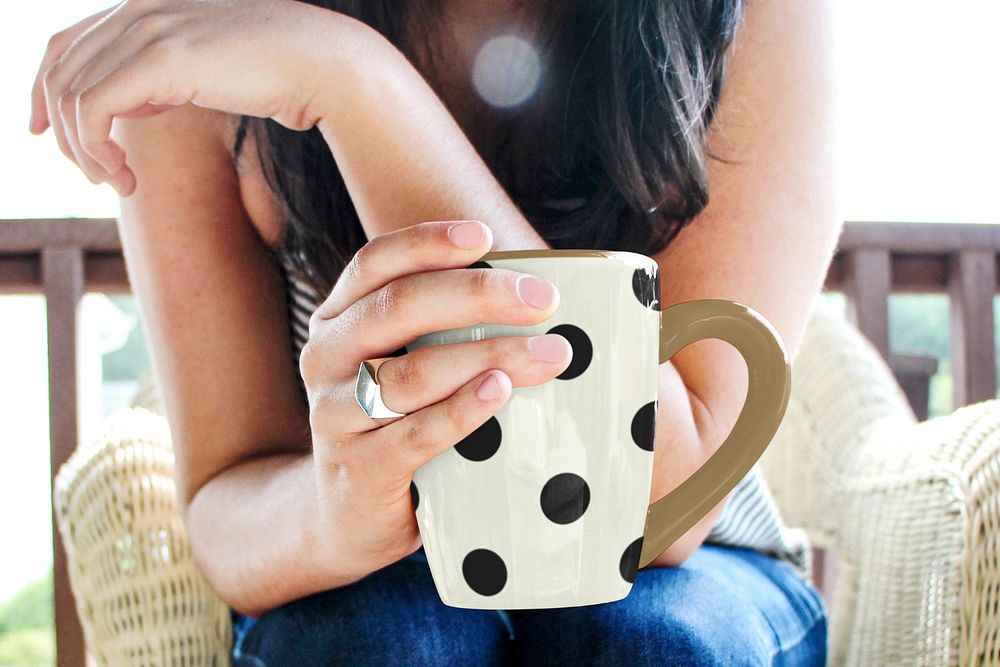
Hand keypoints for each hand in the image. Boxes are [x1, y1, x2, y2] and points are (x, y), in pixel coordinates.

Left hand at [28, 0, 361, 195]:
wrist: (326, 64)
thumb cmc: (282, 74)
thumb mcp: (211, 68)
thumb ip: (169, 74)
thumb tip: (141, 101)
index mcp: (147, 4)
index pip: (67, 43)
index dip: (43, 90)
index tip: (42, 132)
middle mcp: (138, 7)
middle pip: (59, 72)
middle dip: (64, 134)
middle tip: (98, 176)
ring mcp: (148, 27)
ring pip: (70, 95)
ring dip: (82, 151)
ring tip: (116, 184)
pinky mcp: (161, 59)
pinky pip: (93, 110)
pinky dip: (95, 151)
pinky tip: (125, 179)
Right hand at [300, 220, 572, 576]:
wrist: (347, 516)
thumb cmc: (398, 423)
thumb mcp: (405, 365)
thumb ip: (447, 327)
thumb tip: (541, 297)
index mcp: (338, 319)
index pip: (374, 264)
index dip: (427, 242)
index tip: (483, 237)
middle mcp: (327, 358)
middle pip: (397, 308)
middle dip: (476, 295)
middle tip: (542, 299)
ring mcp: (336, 416)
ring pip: (411, 372)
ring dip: (487, 355)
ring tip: (549, 354)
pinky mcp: (360, 469)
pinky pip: (415, 433)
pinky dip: (461, 410)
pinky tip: (500, 392)